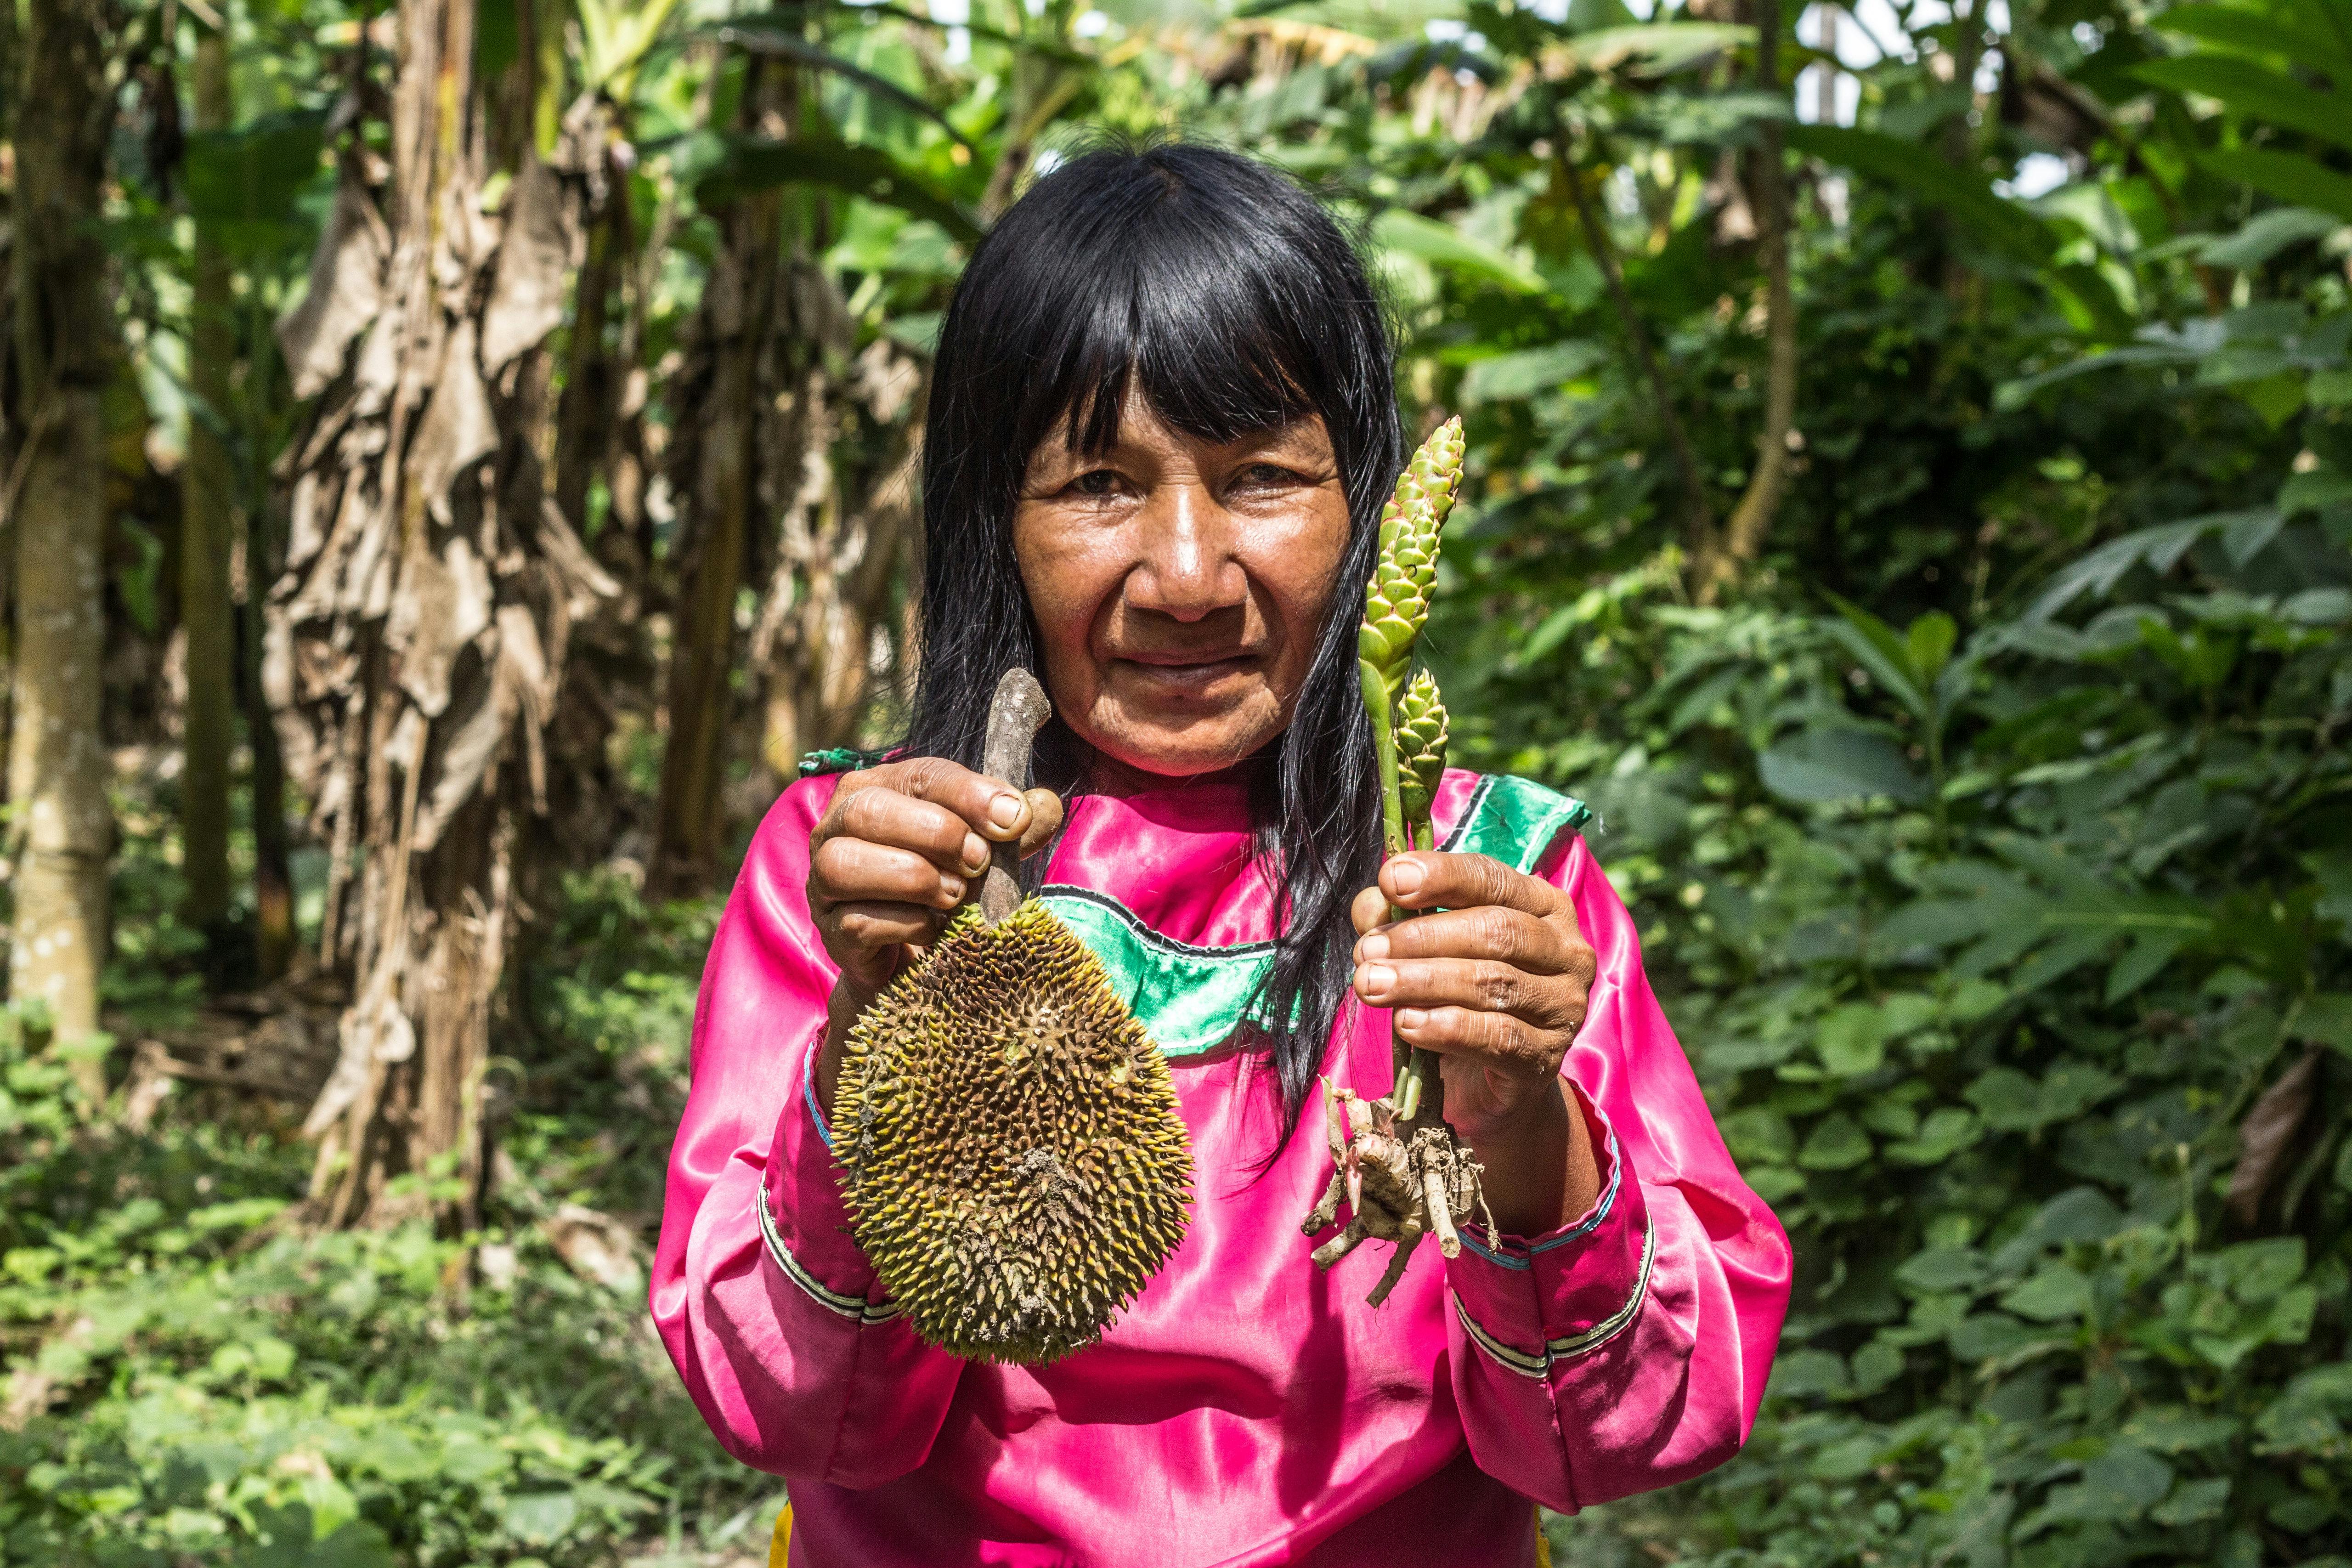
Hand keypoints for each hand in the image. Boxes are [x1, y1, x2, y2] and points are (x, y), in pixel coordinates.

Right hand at [807, 759, 1061, 1106]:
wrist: (918, 957)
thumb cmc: (949, 883)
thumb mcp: (986, 845)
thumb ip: (1016, 823)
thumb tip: (1043, 806)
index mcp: (875, 788)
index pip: (918, 774)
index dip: (968, 793)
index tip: (1013, 819)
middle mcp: (835, 827)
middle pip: (868, 810)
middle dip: (935, 833)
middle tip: (978, 861)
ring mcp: (823, 881)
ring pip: (845, 864)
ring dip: (913, 877)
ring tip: (953, 895)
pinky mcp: (832, 931)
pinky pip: (859, 922)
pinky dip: (907, 925)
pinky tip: (933, 929)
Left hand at [1350, 851, 1600, 1232]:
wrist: (1488, 1080)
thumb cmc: (1459, 996)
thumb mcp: (1428, 949)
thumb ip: (1400, 919)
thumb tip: (1372, 904)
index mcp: (1543, 906)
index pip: (1493, 879)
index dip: (1442, 876)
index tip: (1390, 879)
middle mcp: (1567, 951)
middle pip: (1495, 931)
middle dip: (1423, 937)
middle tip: (1368, 950)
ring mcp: (1564, 1007)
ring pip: (1493, 983)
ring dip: (1423, 981)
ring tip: (1371, 984)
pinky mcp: (1547, 1057)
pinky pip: (1496, 1037)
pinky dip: (1445, 1027)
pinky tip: (1406, 1023)